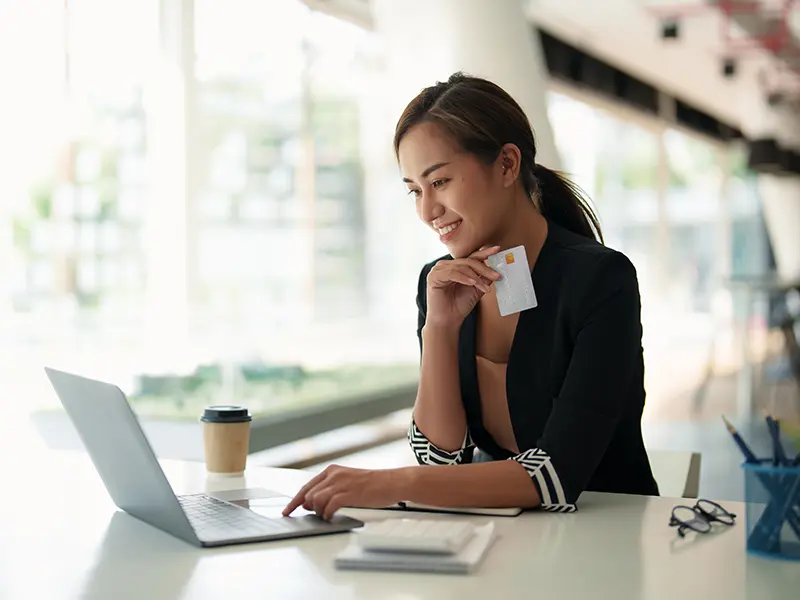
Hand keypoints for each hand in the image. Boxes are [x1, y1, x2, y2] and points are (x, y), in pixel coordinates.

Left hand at [282, 465, 407, 519]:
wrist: (392, 482)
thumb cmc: (372, 484)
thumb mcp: (347, 482)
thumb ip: (328, 491)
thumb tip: (309, 504)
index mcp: (332, 471)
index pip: (306, 487)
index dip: (294, 501)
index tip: (287, 511)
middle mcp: (334, 475)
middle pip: (308, 494)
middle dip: (305, 508)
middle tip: (309, 516)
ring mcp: (341, 484)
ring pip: (316, 501)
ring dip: (318, 512)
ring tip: (326, 515)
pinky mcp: (348, 494)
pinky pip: (328, 507)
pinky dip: (326, 514)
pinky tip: (330, 516)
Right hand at [426, 246, 501, 327]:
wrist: (448, 321)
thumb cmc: (459, 306)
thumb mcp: (476, 289)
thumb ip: (484, 278)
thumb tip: (496, 269)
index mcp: (455, 266)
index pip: (471, 257)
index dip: (484, 253)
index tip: (497, 250)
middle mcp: (446, 265)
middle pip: (468, 261)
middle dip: (484, 269)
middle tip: (496, 275)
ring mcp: (438, 269)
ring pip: (462, 267)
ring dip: (476, 277)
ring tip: (485, 287)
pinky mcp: (434, 276)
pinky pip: (452, 273)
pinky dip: (464, 278)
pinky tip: (472, 283)